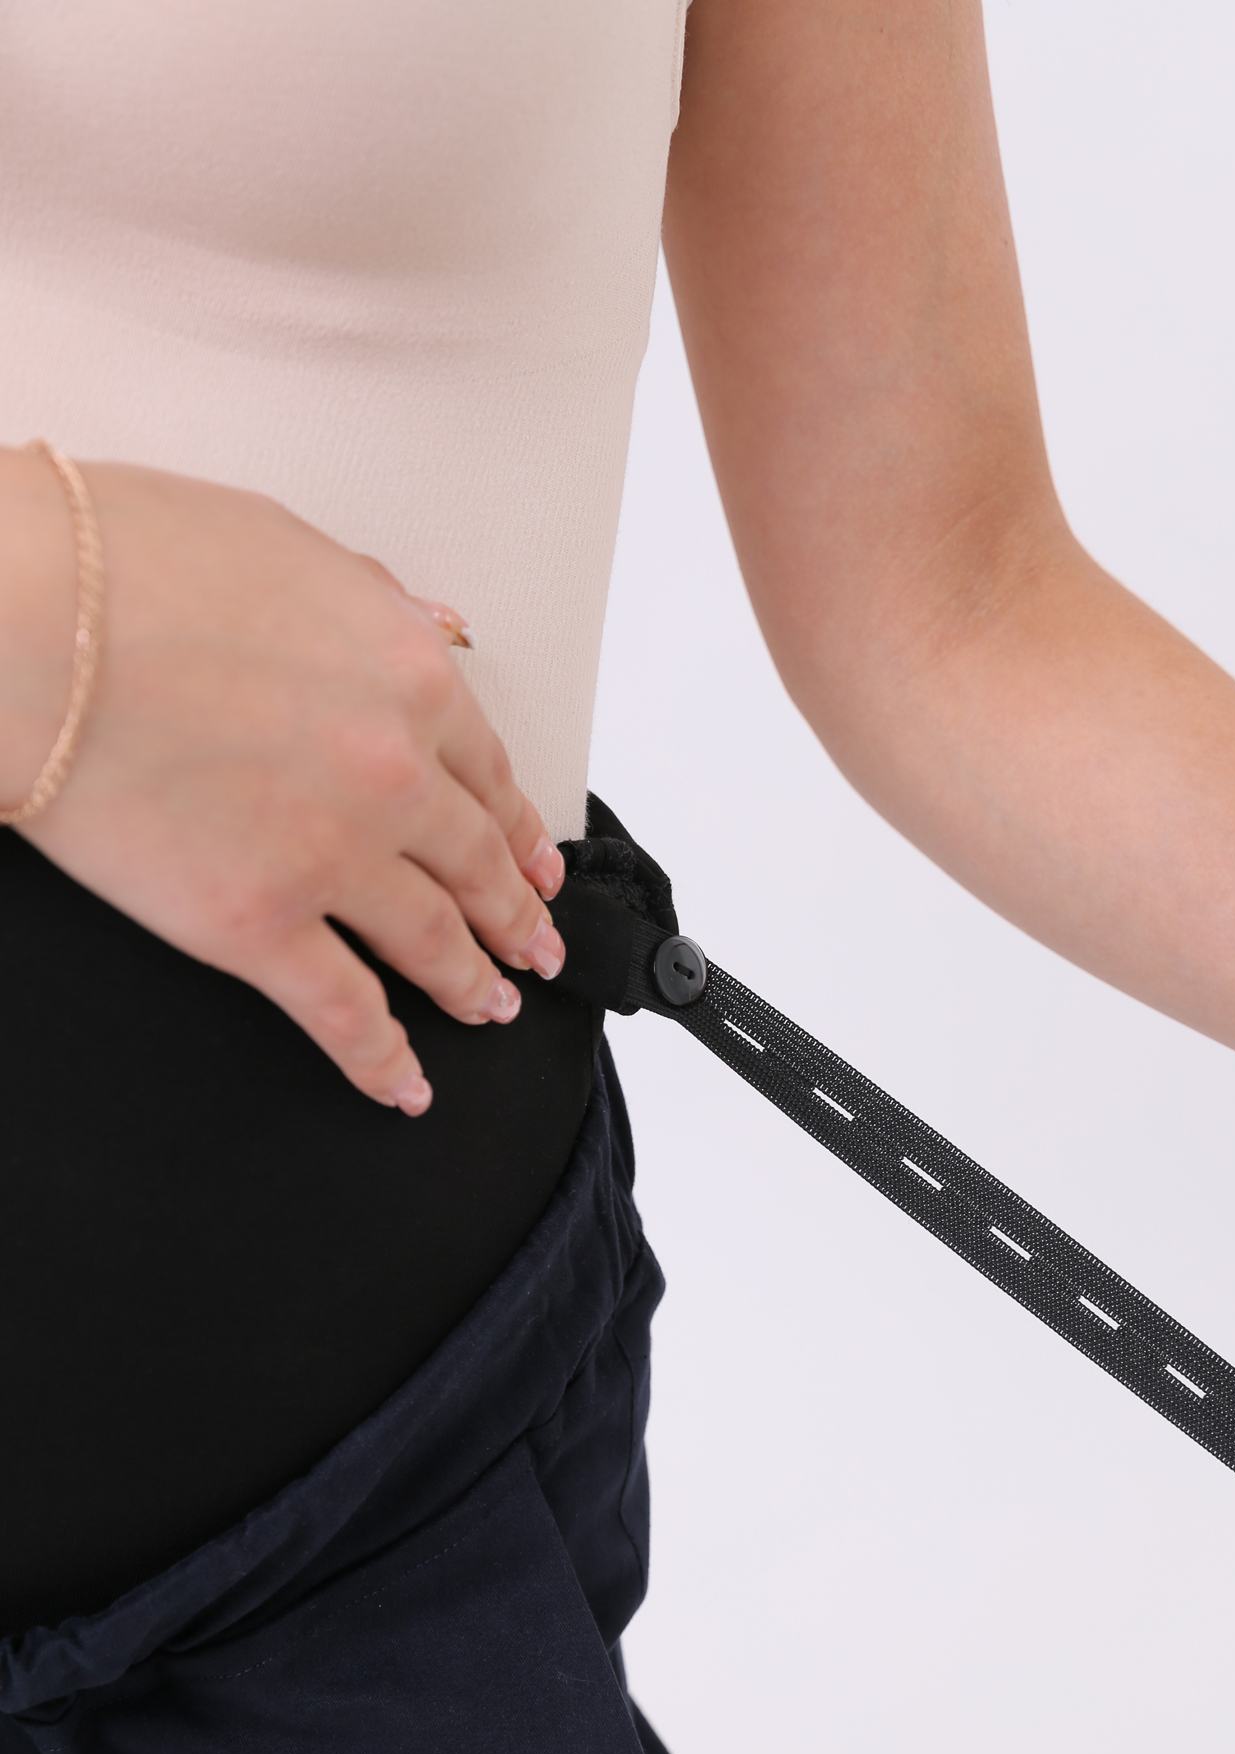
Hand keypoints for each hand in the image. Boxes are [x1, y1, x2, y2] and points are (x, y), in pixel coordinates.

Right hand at [6, 455, 565, 1113]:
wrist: (23, 619)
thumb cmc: (122, 562)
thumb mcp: (285, 544)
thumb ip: (374, 603)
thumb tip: (432, 630)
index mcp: (409, 677)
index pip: (489, 774)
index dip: (518, 833)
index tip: (536, 866)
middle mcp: (393, 772)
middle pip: (477, 864)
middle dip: (514, 915)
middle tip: (534, 948)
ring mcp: (332, 856)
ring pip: (432, 941)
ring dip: (471, 983)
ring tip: (490, 1007)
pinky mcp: (256, 925)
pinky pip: (344, 1011)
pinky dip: (383, 1057)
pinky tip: (406, 1081)